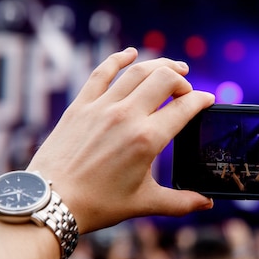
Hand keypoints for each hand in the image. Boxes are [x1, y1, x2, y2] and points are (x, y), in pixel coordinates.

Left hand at [26, 48, 214, 233]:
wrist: (50, 202)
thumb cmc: (98, 205)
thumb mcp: (144, 203)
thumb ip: (180, 202)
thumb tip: (207, 204)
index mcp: (147, 139)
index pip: (185, 107)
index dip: (202, 100)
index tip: (208, 100)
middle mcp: (127, 116)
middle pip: (164, 79)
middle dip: (182, 80)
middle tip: (187, 89)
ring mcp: (102, 107)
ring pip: (138, 71)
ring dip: (160, 65)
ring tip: (173, 68)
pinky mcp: (80, 105)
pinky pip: (101, 72)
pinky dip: (118, 59)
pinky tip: (130, 53)